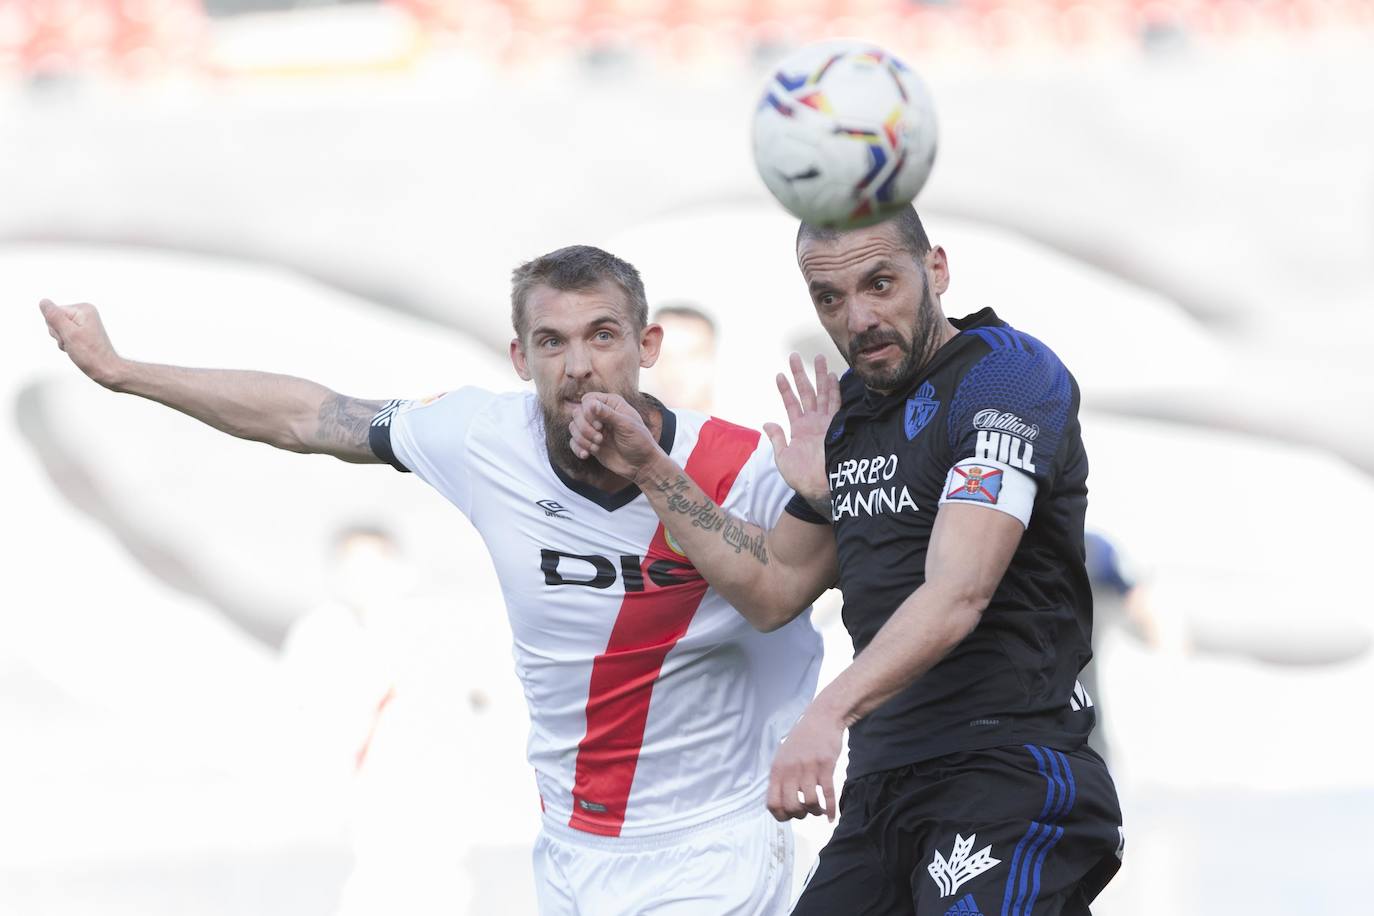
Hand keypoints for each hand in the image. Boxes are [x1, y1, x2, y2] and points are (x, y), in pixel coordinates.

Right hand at [39, 299, 124, 387]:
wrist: (106, 370)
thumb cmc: (92, 355)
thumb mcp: (69, 334)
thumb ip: (54, 317)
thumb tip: (44, 302)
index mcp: (83, 309)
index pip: (53, 312)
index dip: (56, 328)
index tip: (70, 337)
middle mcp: (84, 313)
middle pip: (55, 320)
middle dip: (59, 335)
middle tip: (73, 343)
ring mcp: (84, 323)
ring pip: (58, 329)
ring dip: (63, 341)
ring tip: (76, 347)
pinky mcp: (83, 332)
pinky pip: (65, 335)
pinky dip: (67, 344)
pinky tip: (77, 349)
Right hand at [569, 392, 661, 479]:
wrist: (641, 465)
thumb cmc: (639, 441)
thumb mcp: (626, 425)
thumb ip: (608, 414)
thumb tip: (590, 403)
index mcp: (612, 404)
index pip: (588, 400)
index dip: (588, 412)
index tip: (600, 425)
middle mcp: (601, 414)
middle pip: (577, 413)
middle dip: (585, 428)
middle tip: (600, 438)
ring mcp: (594, 429)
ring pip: (573, 427)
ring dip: (582, 439)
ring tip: (597, 447)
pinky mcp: (590, 443)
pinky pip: (573, 442)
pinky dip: (578, 448)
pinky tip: (587, 455)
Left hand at [762, 353, 839, 506]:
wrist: (818, 488)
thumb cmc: (801, 477)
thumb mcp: (783, 458)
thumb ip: (777, 438)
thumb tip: (767, 423)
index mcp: (800, 429)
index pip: (791, 403)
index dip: (785, 389)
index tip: (779, 374)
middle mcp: (813, 422)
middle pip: (807, 393)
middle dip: (801, 374)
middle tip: (795, 356)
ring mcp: (825, 423)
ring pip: (822, 394)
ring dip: (819, 376)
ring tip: (817, 357)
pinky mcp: (835, 426)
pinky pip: (835, 404)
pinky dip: (834, 390)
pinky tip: (832, 376)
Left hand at [767, 704, 842, 822]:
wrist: (822, 718)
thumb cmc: (803, 738)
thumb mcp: (783, 755)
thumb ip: (780, 777)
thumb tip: (780, 802)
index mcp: (777, 769)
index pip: (772, 803)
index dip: (780, 816)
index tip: (789, 816)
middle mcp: (791, 770)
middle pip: (791, 806)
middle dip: (799, 815)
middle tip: (805, 812)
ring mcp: (809, 768)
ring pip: (810, 802)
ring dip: (815, 811)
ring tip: (818, 810)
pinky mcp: (826, 766)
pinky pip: (828, 794)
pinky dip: (830, 809)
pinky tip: (831, 816)